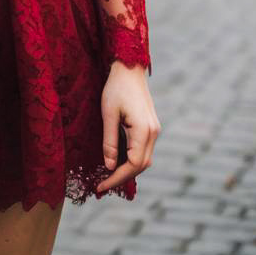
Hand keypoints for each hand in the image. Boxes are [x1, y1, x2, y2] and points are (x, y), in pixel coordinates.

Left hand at [95, 60, 159, 195]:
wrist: (129, 68)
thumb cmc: (116, 88)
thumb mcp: (108, 114)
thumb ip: (109, 141)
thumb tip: (109, 166)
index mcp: (144, 131)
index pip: (133, 165)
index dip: (117, 178)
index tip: (101, 186)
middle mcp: (153, 133)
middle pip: (141, 165)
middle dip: (122, 177)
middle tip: (102, 184)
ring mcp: (154, 130)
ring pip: (144, 159)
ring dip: (127, 169)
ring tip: (107, 175)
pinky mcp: (150, 126)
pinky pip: (143, 149)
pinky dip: (131, 159)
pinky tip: (117, 160)